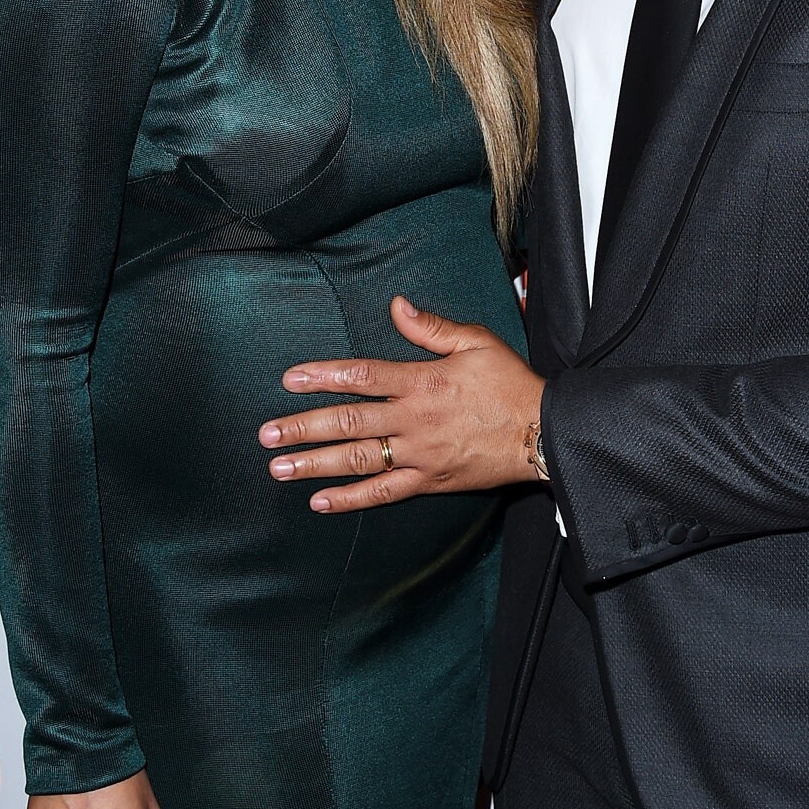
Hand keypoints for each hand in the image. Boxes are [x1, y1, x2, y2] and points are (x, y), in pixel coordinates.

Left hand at [259, 295, 545, 511]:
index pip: (362, 376)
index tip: (290, 379)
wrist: (542, 433)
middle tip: (266, 435)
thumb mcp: (476, 342)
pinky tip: (320, 502)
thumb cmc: (510, 383)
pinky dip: (351, 499)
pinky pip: (384, 493)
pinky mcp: (429, 481)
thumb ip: (431, 328)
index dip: (323, 376)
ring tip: (279, 467)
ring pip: (359, 460)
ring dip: (316, 464)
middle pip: (348, 423)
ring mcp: (420, 454)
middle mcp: (414, 419)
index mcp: (422, 381)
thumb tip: (396, 306)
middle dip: (303, 428)